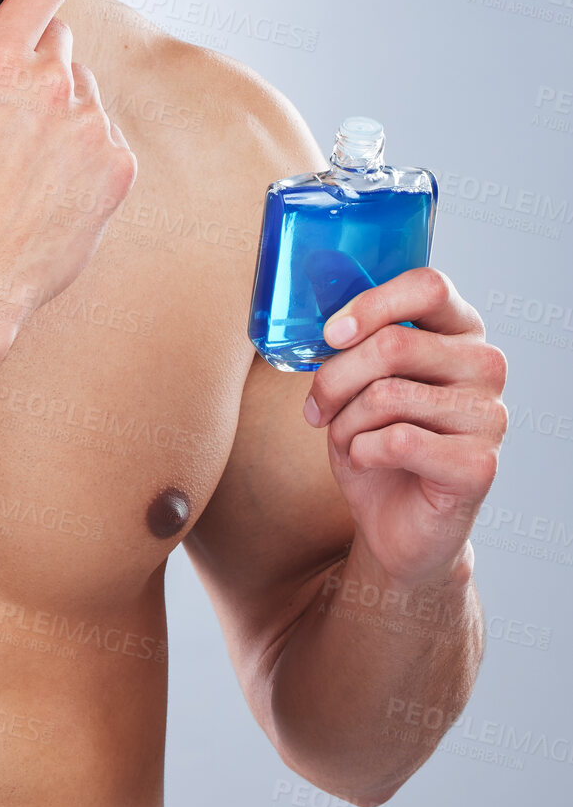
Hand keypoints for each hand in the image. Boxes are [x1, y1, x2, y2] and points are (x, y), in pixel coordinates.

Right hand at [0, 0, 136, 343]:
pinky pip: (107, 138)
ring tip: (18, 160)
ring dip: (60, 110)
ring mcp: (92, 127)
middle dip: (35, 63)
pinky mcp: (118, 168)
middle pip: (62, 42)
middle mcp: (54, 86)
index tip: (26, 9)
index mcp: (0, 61)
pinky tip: (44, 185)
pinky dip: (84, 154)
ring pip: (84, 93)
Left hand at [302, 267, 507, 588]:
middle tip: (315, 406)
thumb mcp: (358, 381)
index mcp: (460, 330)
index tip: (330, 334)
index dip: (371, 304)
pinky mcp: (480, 465)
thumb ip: (355, 343)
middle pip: (394, 343)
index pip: (428, 286)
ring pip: (387, 394)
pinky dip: (361, 452)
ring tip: (345, 437)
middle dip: (334, 377)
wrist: (396, 520)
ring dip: (344, 421)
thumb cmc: (376, 439)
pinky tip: (366, 460)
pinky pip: (396, 441)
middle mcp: (485, 366)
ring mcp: (490, 415)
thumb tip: (326, 326)